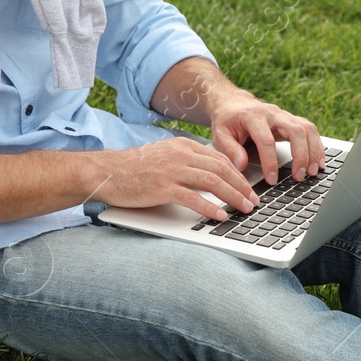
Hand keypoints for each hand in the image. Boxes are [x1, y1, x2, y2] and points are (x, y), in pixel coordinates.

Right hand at [93, 139, 259, 220]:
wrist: (106, 172)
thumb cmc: (133, 169)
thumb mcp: (164, 156)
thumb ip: (185, 161)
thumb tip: (210, 174)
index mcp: (183, 145)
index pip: (219, 158)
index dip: (239, 174)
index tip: (249, 187)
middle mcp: (180, 154)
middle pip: (221, 168)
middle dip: (242, 185)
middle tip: (254, 200)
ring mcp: (172, 170)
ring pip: (213, 181)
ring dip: (233, 196)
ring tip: (245, 208)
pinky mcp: (162, 187)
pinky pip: (194, 198)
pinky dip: (211, 207)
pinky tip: (221, 215)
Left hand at [207, 91, 324, 185]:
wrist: (233, 103)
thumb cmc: (227, 120)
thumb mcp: (220, 134)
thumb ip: (230, 150)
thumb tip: (242, 166)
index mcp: (253, 116)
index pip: (266, 140)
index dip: (270, 161)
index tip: (272, 179)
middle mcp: (272, 113)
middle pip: (294, 131)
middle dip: (300, 155)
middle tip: (299, 176)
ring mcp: (284, 115)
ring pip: (306, 128)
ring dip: (313, 151)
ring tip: (313, 171)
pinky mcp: (290, 120)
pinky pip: (309, 129)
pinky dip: (317, 145)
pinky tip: (319, 161)